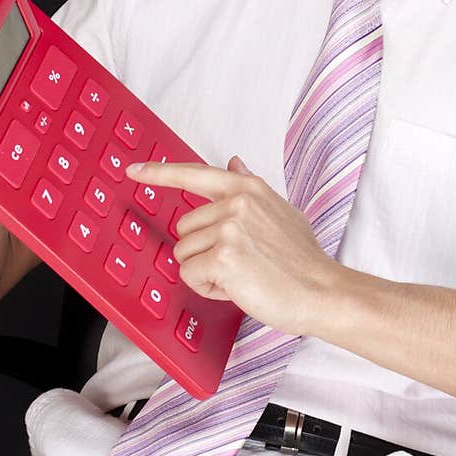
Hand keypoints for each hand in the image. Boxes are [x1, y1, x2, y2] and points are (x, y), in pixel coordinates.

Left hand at [125, 154, 339, 336]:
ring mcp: (229, 229)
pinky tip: (238, 287)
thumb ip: (251, 187)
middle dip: (203, 251)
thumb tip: (233, 163)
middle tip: (241, 262)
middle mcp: (236, 203)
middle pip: (184, 228)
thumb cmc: (302, 260)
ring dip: (206, 272)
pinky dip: (208, 289)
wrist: (321, 291)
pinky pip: (190, 276)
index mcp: (247, 188)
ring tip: (243, 275)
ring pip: (185, 254)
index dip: (158, 174)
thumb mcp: (280, 211)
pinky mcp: (223, 258)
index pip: (193, 174)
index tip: (134, 171)